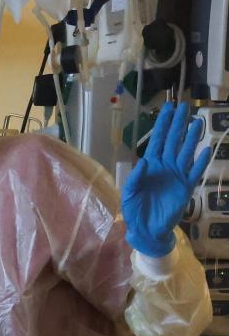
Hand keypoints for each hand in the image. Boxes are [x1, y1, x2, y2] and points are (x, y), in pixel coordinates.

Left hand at [122, 102, 209, 256]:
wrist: (147, 229)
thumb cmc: (135, 210)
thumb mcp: (129, 193)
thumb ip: (135, 177)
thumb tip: (143, 160)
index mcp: (149, 166)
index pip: (157, 140)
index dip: (162, 125)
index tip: (168, 108)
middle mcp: (164, 166)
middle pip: (173, 141)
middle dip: (178, 124)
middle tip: (184, 107)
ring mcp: (176, 175)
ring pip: (185, 152)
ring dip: (191, 137)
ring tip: (198, 122)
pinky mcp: (186, 187)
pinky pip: (194, 172)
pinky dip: (200, 162)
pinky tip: (206, 150)